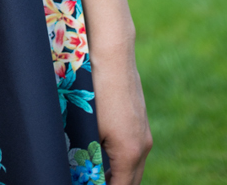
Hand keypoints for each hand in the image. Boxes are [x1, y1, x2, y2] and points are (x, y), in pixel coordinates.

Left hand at [94, 49, 151, 183]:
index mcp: (130, 151)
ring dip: (118, 174)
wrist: (112, 54)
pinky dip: (121, 159)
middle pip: (131, 180)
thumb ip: (86, 153)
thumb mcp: (86, 125)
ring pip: (133, 165)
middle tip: (91, 182)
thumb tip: (82, 168)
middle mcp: (143, 145)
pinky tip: (102, 155)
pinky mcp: (139, 120)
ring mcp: (143, 132)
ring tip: (95, 175)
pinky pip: (133, 150)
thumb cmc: (94, 89)